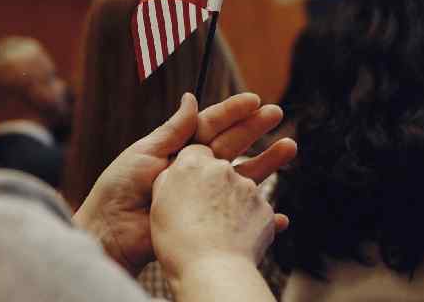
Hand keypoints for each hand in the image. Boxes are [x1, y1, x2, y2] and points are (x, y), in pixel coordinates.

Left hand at [72, 92, 294, 274]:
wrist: (110, 233)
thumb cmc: (119, 189)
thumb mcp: (145, 152)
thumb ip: (174, 129)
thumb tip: (191, 97)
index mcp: (179, 149)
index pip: (211, 126)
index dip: (232, 113)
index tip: (253, 99)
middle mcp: (195, 170)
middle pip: (232, 146)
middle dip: (255, 130)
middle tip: (277, 113)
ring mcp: (204, 196)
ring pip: (242, 177)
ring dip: (267, 164)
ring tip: (290, 147)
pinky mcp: (208, 221)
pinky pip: (240, 218)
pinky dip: (262, 217)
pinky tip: (280, 213)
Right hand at [149, 145, 279, 287]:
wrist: (212, 270)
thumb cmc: (177, 240)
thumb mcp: (159, 203)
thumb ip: (168, 179)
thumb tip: (176, 170)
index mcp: (193, 164)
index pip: (195, 152)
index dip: (192, 169)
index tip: (189, 186)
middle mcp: (223, 169)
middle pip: (220, 168)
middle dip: (214, 184)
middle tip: (204, 211)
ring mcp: (248, 188)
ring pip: (240, 190)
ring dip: (232, 204)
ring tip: (217, 232)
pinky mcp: (264, 209)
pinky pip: (254, 211)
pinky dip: (246, 222)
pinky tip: (233, 240)